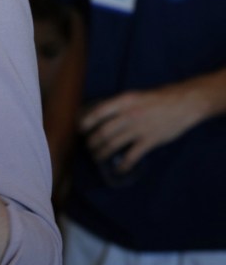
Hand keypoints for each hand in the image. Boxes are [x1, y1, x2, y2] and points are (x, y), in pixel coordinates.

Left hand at [79, 84, 202, 171]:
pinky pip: (132, 155)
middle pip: (103, 132)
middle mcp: (128, 114)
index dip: (85, 122)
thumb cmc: (158, 98)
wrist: (184, 103)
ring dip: (102, 153)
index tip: (80, 129)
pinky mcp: (150, 140)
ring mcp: (139, 128)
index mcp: (123, 101)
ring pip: (113, 144)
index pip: (98, 112)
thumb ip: (120, 106)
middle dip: (92, 142)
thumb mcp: (135, 96)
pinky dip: (123, 164)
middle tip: (89, 147)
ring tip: (97, 158)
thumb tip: (102, 116)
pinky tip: (119, 169)